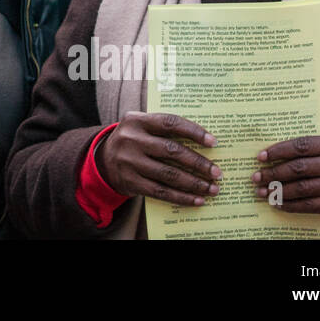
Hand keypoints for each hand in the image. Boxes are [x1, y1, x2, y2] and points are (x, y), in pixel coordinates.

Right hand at [95, 111, 221, 205]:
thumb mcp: (141, 127)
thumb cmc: (133, 141)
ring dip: (194, 183)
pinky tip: (197, 200)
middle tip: (217, 172)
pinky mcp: (130, 182)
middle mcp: (131, 139)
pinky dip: (182, 197)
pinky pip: (161, 192)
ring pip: (169, 174)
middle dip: (198, 163)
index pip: (170, 123)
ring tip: (212, 188)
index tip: (213, 142)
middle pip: (172, 151)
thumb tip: (203, 142)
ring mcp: (129, 162)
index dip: (193, 131)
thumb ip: (164, 129)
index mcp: (136, 120)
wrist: (102, 161)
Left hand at [252, 135, 319, 219]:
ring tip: (262, 191)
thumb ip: (316, 145)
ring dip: (278, 191)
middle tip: (256, 176)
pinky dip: (292, 205)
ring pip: (303, 188)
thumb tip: (276, 150)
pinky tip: (279, 203)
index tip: (261, 156)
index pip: (302, 145)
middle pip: (300, 168)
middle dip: (273, 172)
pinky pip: (312, 205)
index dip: (279, 151)